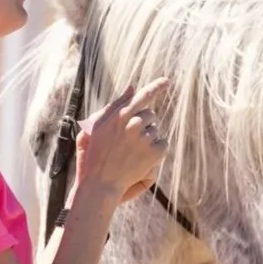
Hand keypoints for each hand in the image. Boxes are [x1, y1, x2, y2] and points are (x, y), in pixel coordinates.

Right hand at [73, 77, 170, 208]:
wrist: (101, 182)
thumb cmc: (96, 153)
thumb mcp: (99, 126)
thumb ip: (117, 105)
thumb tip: (133, 87)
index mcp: (120, 115)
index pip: (142, 96)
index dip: (156, 87)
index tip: (167, 81)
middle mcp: (134, 124)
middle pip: (150, 115)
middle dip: (143, 123)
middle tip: (129, 139)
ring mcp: (145, 139)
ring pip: (155, 130)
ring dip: (148, 137)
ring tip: (131, 152)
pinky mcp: (156, 153)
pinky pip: (163, 143)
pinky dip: (156, 149)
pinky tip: (142, 158)